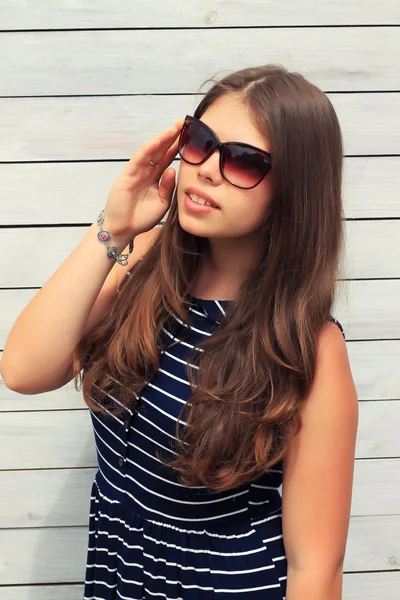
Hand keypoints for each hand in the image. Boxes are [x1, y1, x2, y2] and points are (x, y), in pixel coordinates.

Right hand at [102, 117, 184, 237]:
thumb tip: (172, 170)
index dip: (179, 146)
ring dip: (163, 138)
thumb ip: (168, 187)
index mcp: (156, 178)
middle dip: (173, 136)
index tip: (192, 135)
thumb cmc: (142, 217)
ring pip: (152, 151)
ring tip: (175, 127)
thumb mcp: (162, 202)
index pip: (169, 158)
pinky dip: (149, 149)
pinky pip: (140, 159)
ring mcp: (137, 171)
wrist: (125, 229)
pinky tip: (158, 140)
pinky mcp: (127, 175)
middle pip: (162, 150)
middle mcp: (147, 171)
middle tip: (186, 122)